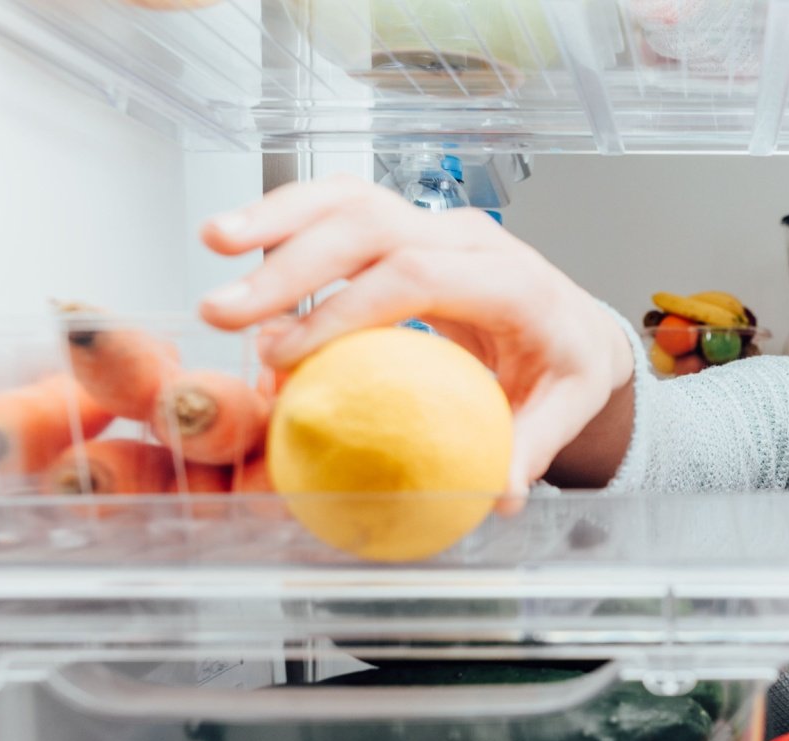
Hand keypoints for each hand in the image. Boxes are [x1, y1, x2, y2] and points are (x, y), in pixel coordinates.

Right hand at [198, 174, 633, 500]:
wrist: (575, 325)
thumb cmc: (565, 367)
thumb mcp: (566, 409)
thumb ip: (531, 447)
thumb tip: (499, 494)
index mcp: (512, 281)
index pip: (419, 276)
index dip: (347, 309)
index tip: (287, 354)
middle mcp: (470, 238)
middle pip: (373, 226)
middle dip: (292, 263)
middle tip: (226, 312)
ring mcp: (436, 225)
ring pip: (351, 198)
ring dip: (277, 217)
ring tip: (213, 242)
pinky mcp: (408, 227)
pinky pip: (342, 207)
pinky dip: (288, 217)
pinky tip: (236, 239)